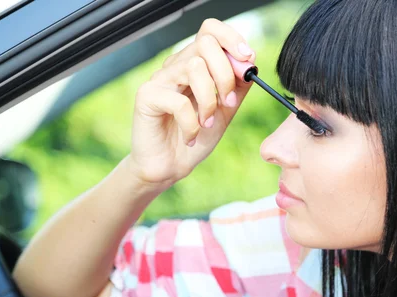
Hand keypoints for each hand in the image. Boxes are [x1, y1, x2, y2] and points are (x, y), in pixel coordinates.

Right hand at [127, 18, 255, 186]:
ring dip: (209, 101)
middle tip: (228, 103)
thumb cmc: (195, 138)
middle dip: (226, 74)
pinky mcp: (146, 96)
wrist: (170, 166)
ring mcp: (159, 79)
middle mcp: (175, 66)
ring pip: (194, 68)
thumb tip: (250, 63)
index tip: (248, 61)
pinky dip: (191, 124)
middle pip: (205, 44)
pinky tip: (190, 136)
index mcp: (194, 64)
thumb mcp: (224, 111)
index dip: (232, 39)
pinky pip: (178, 101)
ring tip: (207, 123)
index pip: (210, 30)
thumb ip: (237, 87)